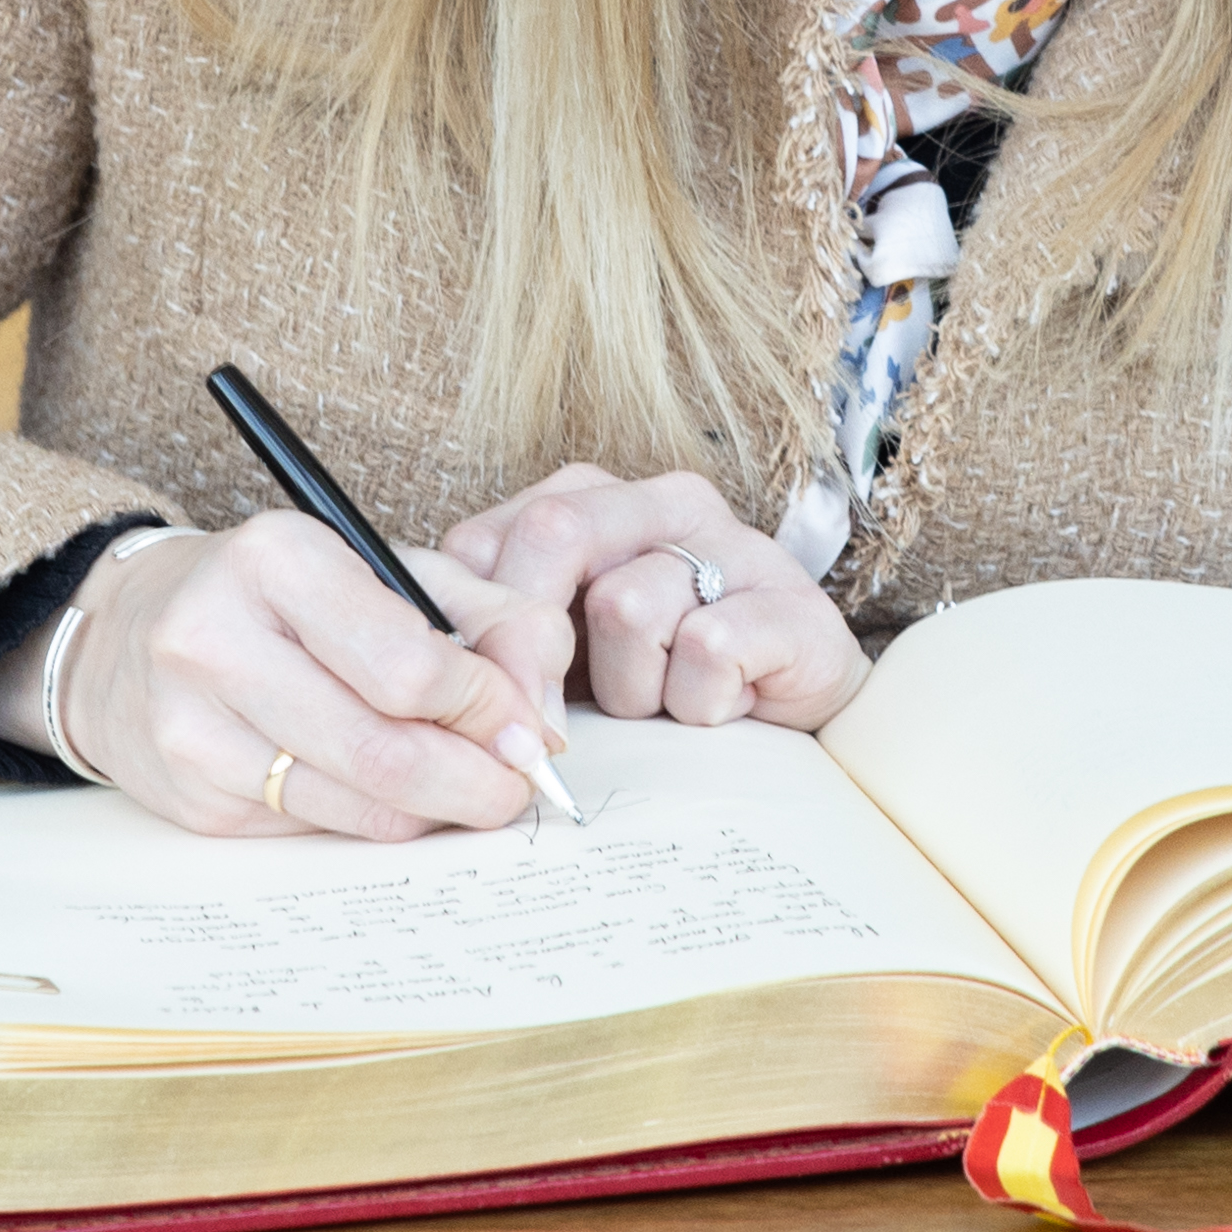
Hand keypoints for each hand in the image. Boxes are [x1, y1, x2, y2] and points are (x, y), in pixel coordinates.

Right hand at [41, 512, 582, 840]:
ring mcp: (192, 728)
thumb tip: (544, 722)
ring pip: (355, 806)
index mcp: (277, 560)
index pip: (410, 666)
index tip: (526, 727)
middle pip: (384, 751)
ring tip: (466, 788)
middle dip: (476, 781)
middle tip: (516, 787)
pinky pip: (315, 831)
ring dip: (433, 811)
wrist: (127, 634)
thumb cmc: (284, 598)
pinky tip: (385, 793)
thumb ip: (493, 620)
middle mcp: (217, 640)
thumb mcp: (390, 570)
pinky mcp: (188, 800)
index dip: (489, 708)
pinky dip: (373, 822)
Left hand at [434, 464, 873, 734]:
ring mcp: (731, 542)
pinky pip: (706, 648)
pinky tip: (720, 704)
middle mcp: (660, 501)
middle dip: (535, 648)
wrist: (790, 721)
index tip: (478, 701)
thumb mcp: (566, 660)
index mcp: (591, 502)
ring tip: (666, 702)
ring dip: (633, 688)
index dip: (474, 624)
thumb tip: (442, 669)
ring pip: (628, 606)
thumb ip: (506, 642)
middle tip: (546, 730)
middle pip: (553, 535)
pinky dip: (698, 701)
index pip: (489, 536)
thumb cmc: (660, 685)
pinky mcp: (788, 600)